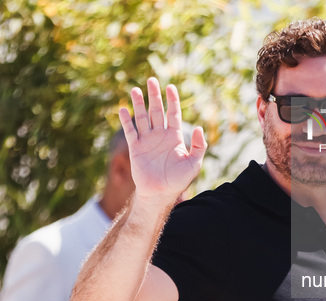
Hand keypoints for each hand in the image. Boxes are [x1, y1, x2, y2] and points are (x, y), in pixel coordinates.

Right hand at [119, 77, 206, 203]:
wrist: (161, 193)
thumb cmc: (179, 180)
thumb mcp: (194, 163)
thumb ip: (199, 146)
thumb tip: (199, 127)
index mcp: (175, 137)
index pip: (173, 114)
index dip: (172, 101)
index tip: (171, 87)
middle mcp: (160, 136)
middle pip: (157, 111)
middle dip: (155, 96)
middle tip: (152, 80)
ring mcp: (147, 141)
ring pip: (142, 118)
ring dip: (139, 104)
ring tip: (136, 89)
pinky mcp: (135, 148)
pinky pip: (130, 131)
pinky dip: (126, 121)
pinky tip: (123, 109)